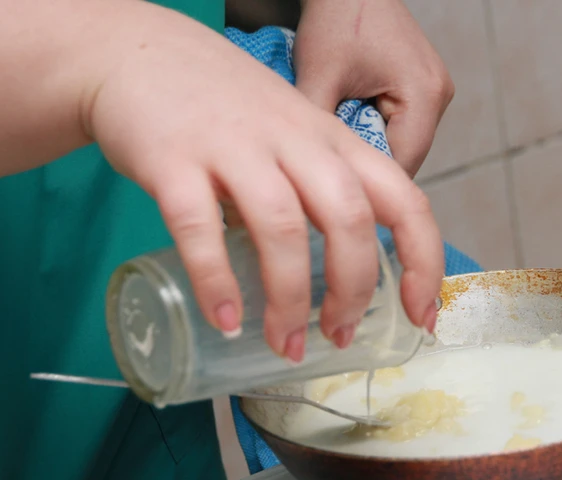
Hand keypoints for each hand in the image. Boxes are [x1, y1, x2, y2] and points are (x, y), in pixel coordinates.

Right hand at [88, 2, 442, 359]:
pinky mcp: (173, 158)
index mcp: (333, 140)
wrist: (137, 52)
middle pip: (349, 219)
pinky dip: (216, 282)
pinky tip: (225, 322)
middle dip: (353, 291)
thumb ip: (322, 188)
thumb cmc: (224, 108)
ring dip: (289, 300)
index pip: (405, 201)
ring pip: (282, 228)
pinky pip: (200, 227)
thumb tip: (346, 274)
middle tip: (339, 335)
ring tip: (285, 344)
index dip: (424, 263)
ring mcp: (234, 146)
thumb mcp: (294, 133)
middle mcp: (293, 140)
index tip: (421, 316)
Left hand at [293, 0, 454, 176]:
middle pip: (406, 156)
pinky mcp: (424, 87)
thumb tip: (313, 176)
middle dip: (370, 166)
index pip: (404, 164)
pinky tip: (350, 120)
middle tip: (333, 172)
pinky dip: (375, 129)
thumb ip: (319, 131)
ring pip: (403, 143)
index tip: (340, 199)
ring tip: (338, 142)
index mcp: (425, 94)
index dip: (371, 185)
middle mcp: (440, 95)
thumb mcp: (318, 78)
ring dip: (372, 147)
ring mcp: (435, 91)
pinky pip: (401, 125)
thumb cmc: (336, 19)